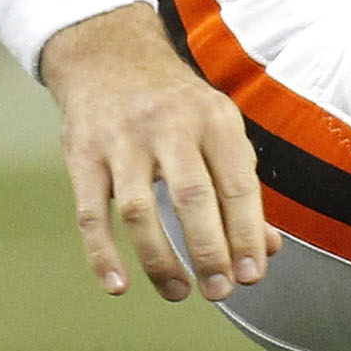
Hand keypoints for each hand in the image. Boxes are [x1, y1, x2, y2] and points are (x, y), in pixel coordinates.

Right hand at [43, 8, 279, 302]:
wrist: (110, 58)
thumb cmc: (176, 104)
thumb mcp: (218, 129)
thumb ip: (241, 187)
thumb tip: (268, 248)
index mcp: (214, 119)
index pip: (237, 183)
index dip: (247, 234)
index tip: (252, 275)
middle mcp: (169, 126)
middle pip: (192, 196)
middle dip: (209, 251)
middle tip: (220, 290)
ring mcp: (122, 141)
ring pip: (139, 209)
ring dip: (159, 259)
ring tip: (178, 292)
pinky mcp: (83, 155)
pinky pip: (91, 212)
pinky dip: (102, 254)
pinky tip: (118, 285)